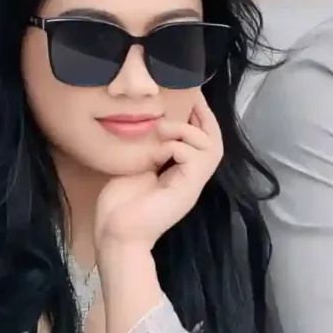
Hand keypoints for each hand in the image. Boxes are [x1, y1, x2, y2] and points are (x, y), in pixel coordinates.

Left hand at [93, 94, 223, 255]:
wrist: (116, 234)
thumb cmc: (121, 205)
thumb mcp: (137, 166)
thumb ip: (150, 148)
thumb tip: (154, 125)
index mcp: (182, 174)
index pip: (203, 141)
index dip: (200, 119)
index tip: (190, 97)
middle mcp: (192, 179)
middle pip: (216, 142)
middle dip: (205, 116)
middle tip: (192, 98)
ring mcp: (192, 185)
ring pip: (210, 146)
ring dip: (186, 130)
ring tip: (162, 128)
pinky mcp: (187, 190)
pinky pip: (194, 156)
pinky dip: (177, 145)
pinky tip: (158, 148)